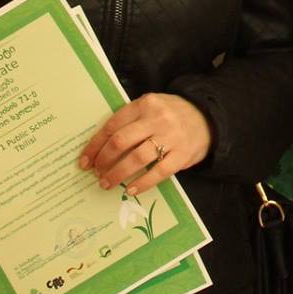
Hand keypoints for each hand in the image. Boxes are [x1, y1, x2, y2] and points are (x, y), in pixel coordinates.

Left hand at [78, 93, 211, 197]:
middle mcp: (157, 119)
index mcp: (144, 104)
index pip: (113, 125)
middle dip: (104, 160)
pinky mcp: (182, 155)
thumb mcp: (151, 107)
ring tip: (107, 183)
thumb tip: (100, 146)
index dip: (95, 145)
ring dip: (118, 174)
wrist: (208, 118)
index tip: (85, 160)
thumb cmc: (171, 114)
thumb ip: (131, 120)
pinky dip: (143, 183)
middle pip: (121, 141)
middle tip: (96, 172)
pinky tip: (130, 189)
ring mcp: (171, 137)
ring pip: (137, 158)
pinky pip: (159, 172)